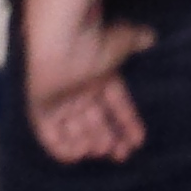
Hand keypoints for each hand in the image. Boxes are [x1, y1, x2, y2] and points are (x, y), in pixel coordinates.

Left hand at [23, 10, 152, 163]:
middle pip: (95, 122)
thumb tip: (150, 36)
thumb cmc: (94, 42)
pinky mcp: (40, 108)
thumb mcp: (121, 41)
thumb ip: (135, 40)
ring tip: (103, 150)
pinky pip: (49, 134)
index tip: (139, 141)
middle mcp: (80, 91)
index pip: (116, 104)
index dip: (128, 122)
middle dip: (109, 138)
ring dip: (90, 143)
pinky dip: (61, 148)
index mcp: (99, 77)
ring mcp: (60, 101)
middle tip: (120, 153)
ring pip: (76, 130)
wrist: (61, 38)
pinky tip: (78, 155)